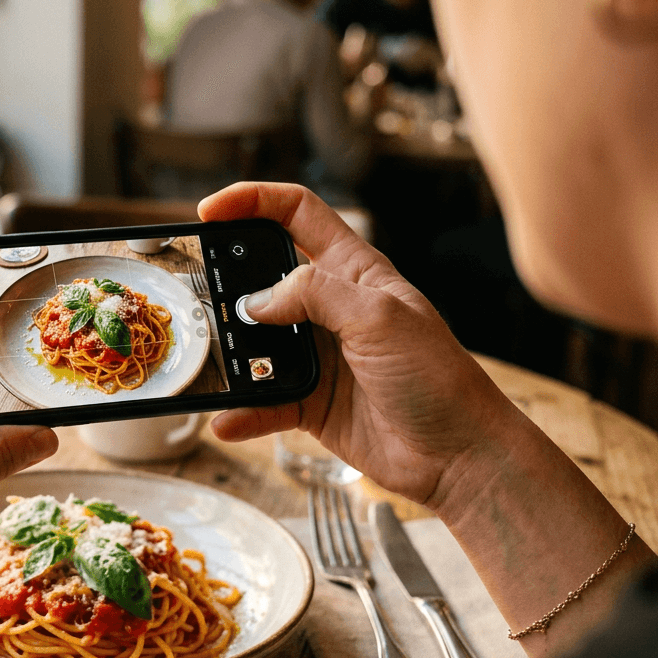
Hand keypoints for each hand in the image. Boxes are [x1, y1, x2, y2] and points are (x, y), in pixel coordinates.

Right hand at [200, 183, 517, 510]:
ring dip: (232, 354)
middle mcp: (331, 309)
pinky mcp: (310, 402)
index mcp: (353, 272)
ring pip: (255, 344)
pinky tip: (228, 420)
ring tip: (212, 361)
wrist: (458, 455)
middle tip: (199, 295)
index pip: (297, 214)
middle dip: (228, 283)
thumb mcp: (378, 317)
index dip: (253, 202)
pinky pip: (263, 402)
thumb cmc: (437, 377)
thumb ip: (314, 295)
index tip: (210, 211)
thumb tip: (256, 301)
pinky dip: (243, 412)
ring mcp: (318, 356)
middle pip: (264, 279)